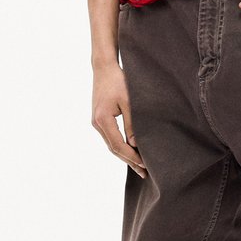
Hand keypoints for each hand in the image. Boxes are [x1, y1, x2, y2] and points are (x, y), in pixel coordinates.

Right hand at [91, 62, 146, 177]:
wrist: (104, 68)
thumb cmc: (118, 81)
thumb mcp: (129, 102)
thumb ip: (132, 124)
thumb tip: (136, 144)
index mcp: (103, 120)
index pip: (118, 145)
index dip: (131, 157)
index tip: (144, 165)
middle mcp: (96, 123)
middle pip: (113, 148)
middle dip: (129, 160)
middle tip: (144, 172)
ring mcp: (96, 122)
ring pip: (111, 144)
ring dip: (124, 154)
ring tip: (139, 165)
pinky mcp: (99, 118)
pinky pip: (110, 137)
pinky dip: (120, 145)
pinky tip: (130, 150)